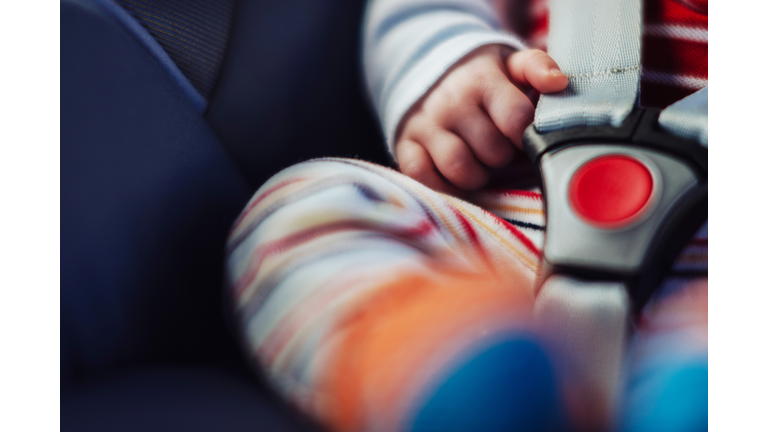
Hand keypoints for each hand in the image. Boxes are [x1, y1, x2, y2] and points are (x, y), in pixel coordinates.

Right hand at [396, 45, 567, 193]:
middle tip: (501, 151)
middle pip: (492, 151)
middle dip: (503, 158)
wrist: (430, 75)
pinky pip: (423, 176)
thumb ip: (537, 68)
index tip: (524, 136)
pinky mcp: (405, 145)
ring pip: (460, 168)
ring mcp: (425, 125)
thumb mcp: (510, 64)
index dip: (526, 136)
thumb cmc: (483, 81)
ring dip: (478, 176)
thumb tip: (557, 82)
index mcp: (482, 80)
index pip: (516, 118)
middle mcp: (451, 102)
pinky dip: (444, 186)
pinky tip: (457, 180)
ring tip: (481, 166)